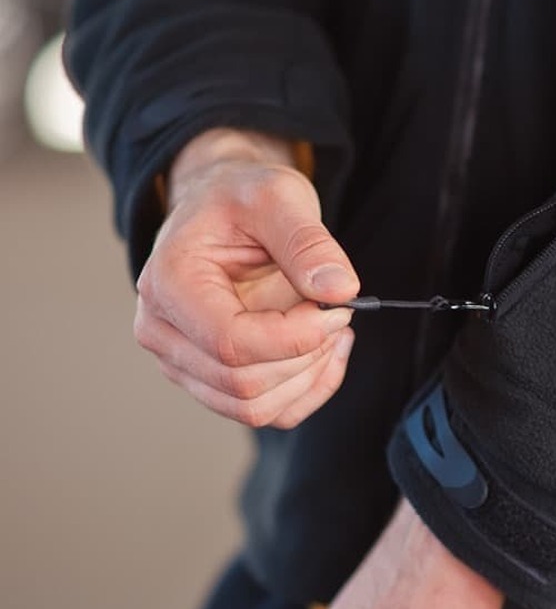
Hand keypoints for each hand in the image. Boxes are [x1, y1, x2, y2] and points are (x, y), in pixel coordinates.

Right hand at [134, 127, 359, 427]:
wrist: (222, 209)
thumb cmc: (241, 199)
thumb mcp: (278, 196)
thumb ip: (308, 242)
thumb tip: (340, 290)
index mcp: (169, 283)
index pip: (231, 343)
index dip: (295, 337)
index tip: (338, 308)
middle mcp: (161, 331)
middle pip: (243, 383)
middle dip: (306, 355)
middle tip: (339, 311)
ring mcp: (181, 363)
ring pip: (254, 408)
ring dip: (309, 376)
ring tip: (333, 326)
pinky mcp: (209, 380)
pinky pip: (266, 412)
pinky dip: (307, 390)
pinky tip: (326, 350)